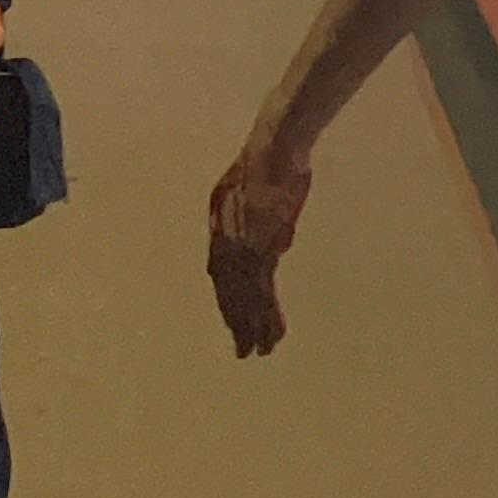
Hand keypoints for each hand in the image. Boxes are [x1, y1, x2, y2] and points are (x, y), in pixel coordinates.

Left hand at [205, 132, 313, 358]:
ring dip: (254, 326)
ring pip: (246, 297)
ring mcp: (242, 247)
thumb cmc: (274, 160)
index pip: (221, 274)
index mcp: (219, 225)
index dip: (229, 301)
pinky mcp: (260, 248)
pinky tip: (274, 333)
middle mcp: (224, 240)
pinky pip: (263, 291)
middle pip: (229, 291)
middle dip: (236, 322)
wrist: (275, 146)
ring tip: (262, 351)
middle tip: (243, 352)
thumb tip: (278, 247)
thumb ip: (265, 220)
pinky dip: (268, 315)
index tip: (235, 323)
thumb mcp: (261, 192)